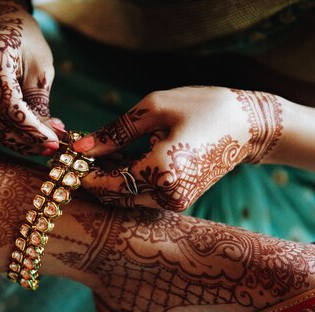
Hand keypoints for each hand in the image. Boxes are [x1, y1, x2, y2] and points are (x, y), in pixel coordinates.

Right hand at [0, 0, 58, 154]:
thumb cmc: (23, 41)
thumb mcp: (40, 66)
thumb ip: (41, 103)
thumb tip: (51, 136)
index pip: (7, 104)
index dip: (31, 129)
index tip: (53, 142)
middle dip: (23, 141)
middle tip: (49, 149)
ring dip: (15, 139)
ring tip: (41, 141)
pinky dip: (4, 130)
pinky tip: (23, 132)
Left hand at [72, 86, 283, 210]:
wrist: (248, 126)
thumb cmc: (203, 107)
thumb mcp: (155, 109)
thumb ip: (114, 131)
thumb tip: (79, 146)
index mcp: (160, 171)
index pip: (107, 183)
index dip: (83, 173)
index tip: (66, 158)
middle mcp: (167, 194)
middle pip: (115, 195)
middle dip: (93, 178)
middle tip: (77, 156)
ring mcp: (175, 200)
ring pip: (128, 198)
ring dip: (109, 180)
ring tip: (97, 155)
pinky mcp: (180, 199)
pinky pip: (144, 195)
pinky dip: (128, 181)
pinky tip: (119, 160)